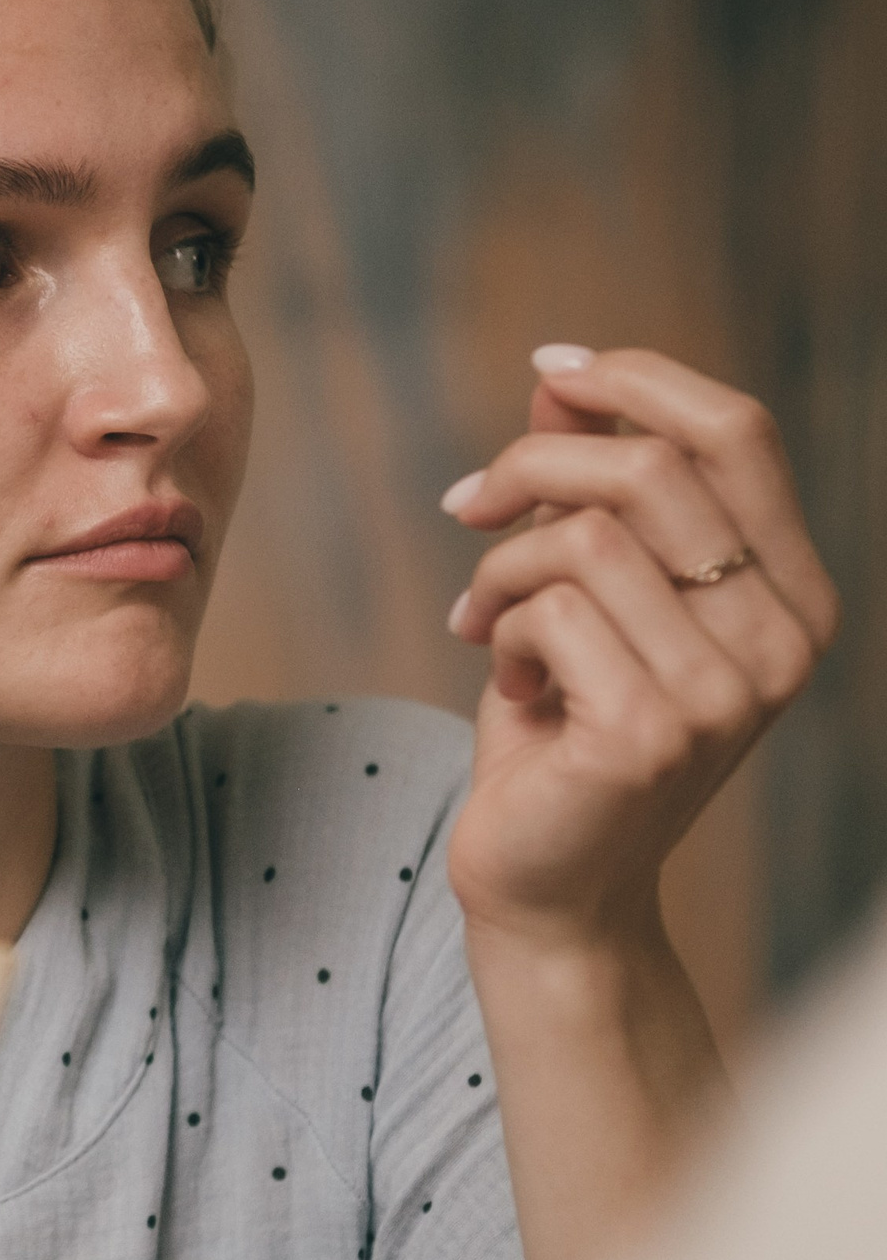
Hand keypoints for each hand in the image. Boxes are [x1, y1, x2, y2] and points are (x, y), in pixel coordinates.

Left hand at [441, 346, 836, 953]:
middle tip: (466, 507)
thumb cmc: (563, 738)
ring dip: (504, 566)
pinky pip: (550, 611)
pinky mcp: (653, 732)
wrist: (549, 891)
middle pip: (654, 466)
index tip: (549, 368)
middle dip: (534, 465)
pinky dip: (502, 629)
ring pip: (586, 536)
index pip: (737, 432)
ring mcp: (727, 692)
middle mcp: (783, 641)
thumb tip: (561, 373)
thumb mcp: (587, 594)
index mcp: (793, 595)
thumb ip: (589, 492)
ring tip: (486, 620)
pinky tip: (509, 681)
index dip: (638, 378)